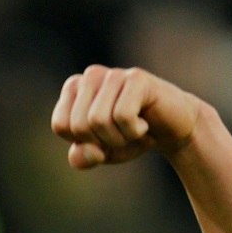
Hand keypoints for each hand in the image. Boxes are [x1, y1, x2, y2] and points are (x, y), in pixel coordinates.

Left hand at [51, 65, 201, 169]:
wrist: (170, 129)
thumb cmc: (129, 137)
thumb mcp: (99, 154)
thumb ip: (81, 158)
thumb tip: (89, 151)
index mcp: (73, 89)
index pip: (61, 125)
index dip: (83, 142)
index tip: (102, 136)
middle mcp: (90, 76)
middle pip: (79, 126)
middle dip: (102, 142)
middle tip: (121, 134)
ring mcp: (113, 74)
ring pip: (98, 121)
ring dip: (119, 138)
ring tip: (134, 128)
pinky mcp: (137, 78)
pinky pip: (122, 116)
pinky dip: (134, 131)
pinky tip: (145, 122)